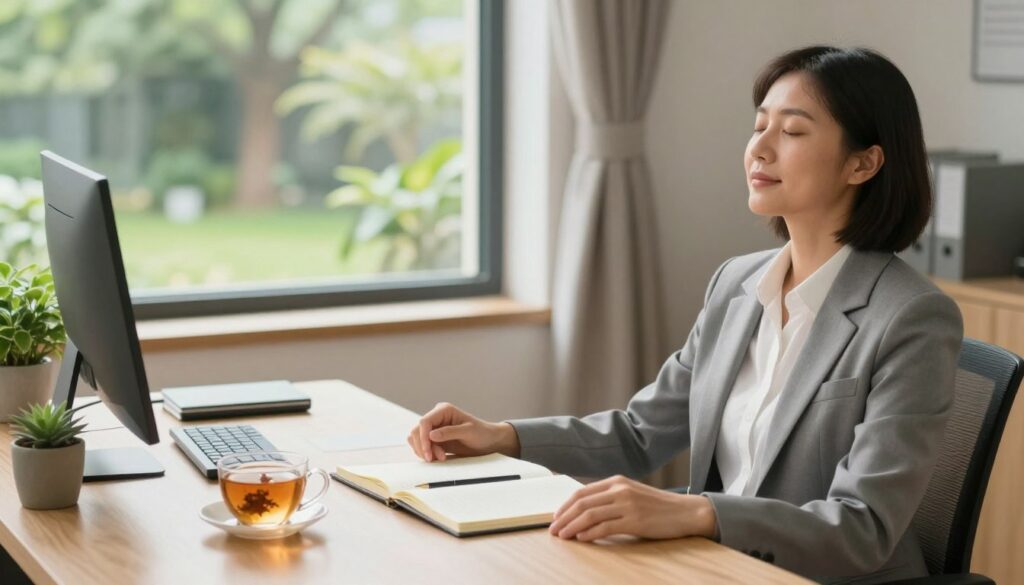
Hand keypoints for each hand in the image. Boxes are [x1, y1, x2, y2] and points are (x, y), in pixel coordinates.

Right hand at [407, 402, 519, 461]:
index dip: (423, 438)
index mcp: (444, 410)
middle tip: (435, 459)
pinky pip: (422, 446)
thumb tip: (431, 435)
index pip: (424, 422)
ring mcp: (434, 428)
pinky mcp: (435, 439)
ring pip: (417, 440)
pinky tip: (438, 457)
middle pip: (417, 431)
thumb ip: (450, 432)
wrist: (489, 441)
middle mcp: (437, 417)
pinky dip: (426, 453)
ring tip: (441, 458)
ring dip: (425, 451)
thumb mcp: (468, 432)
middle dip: (423, 447)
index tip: (428, 452)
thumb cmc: (482, 433)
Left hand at [548, 475, 716, 541]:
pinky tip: (582, 539)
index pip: (582, 492)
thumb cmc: (658, 506)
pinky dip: (589, 534)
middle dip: (564, 517)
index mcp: (616, 481)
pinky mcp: (635, 520)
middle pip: (582, 503)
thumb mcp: (632, 494)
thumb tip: (585, 510)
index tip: (556, 518)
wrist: (685, 512)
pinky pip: (605, 527)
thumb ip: (610, 498)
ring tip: (563, 537)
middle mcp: (620, 490)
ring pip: (590, 515)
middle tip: (553, 530)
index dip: (565, 506)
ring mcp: (627, 504)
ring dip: (572, 527)